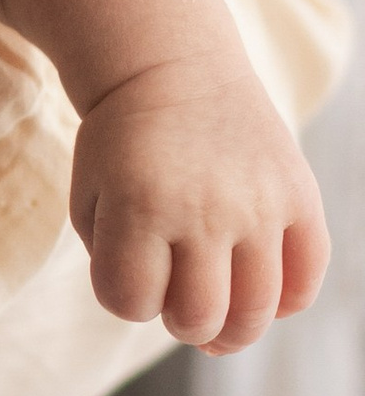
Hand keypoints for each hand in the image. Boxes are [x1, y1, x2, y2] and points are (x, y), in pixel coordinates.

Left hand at [69, 57, 330, 353]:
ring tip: (218, 315)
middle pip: (198, 317)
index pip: (130, 301)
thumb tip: (192, 325)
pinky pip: (305, 281)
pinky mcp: (299, 197)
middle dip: (180, 322)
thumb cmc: (122, 143)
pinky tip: (257, 290)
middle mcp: (204, 207)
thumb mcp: (90, 193)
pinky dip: (283, 303)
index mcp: (139, 203)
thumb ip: (116, 262)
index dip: (123, 297)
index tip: (125, 270)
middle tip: (177, 298)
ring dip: (230, 328)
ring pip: (254, 311)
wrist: (171, 66)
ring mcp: (259, 204)